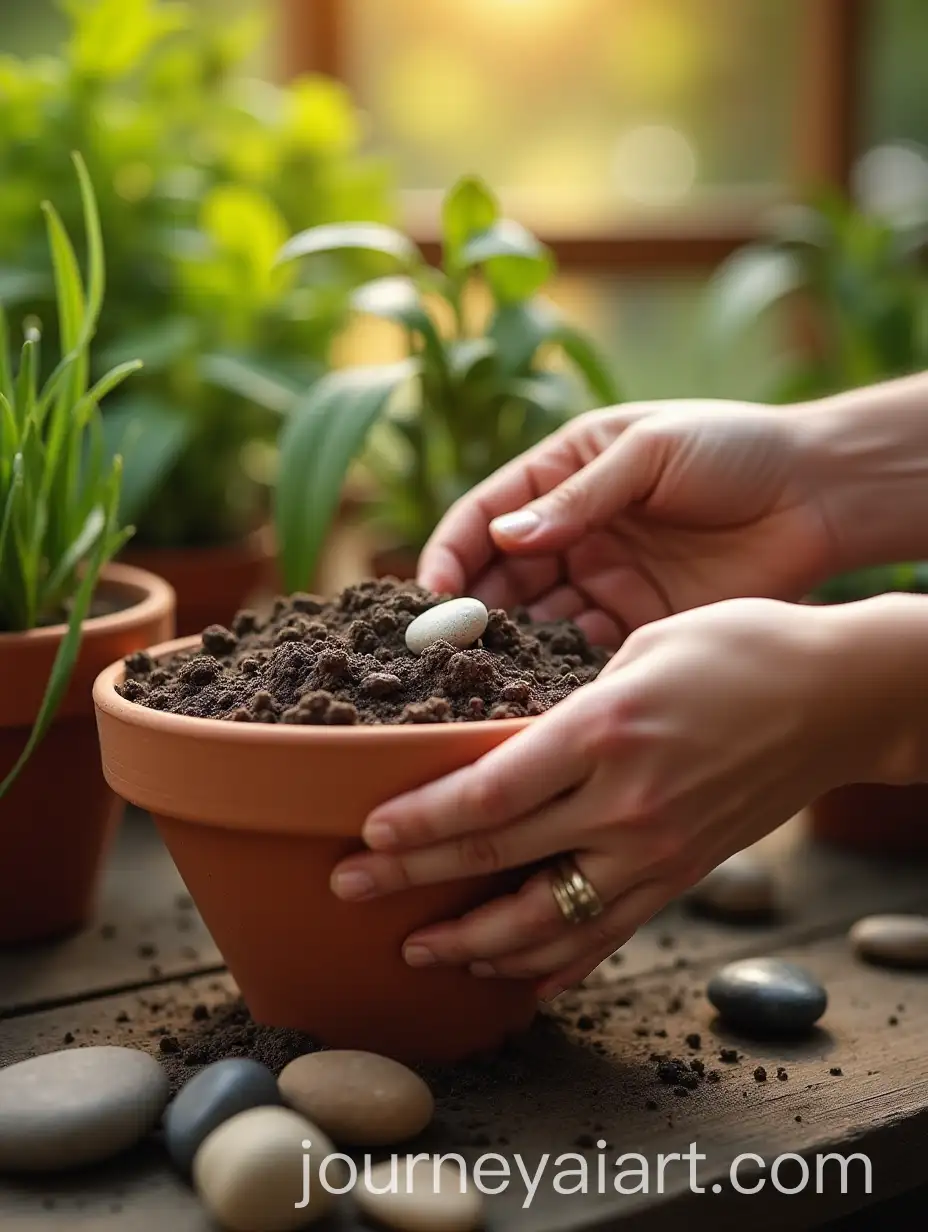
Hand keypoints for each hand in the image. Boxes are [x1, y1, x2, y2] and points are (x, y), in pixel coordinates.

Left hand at [330, 599, 879, 997]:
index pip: (489, 792)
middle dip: (411, 877)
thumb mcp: (641, 649)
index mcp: (604, 731)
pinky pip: (607, 935)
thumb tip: (504, 751)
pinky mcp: (683, 876)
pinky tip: (513, 975)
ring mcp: (657, 851)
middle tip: (347, 887)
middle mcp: (626, 802)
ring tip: (417, 948)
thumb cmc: (740, 649)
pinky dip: (554, 961)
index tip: (367, 833)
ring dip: (472, 940)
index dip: (419, 821)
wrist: (839, 696)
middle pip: (497, 854)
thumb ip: (570, 707)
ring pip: (547, 919)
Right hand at [418, 401, 839, 646]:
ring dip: (507, 648)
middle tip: (444, 652)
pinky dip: (558, 672)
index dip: (451, 553)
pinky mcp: (637, 623)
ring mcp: (602, 581)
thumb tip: (503, 538)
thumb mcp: (649, 453)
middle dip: (468, 612)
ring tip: (481, 678)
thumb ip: (578, 498)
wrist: (819, 494)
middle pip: (499, 578)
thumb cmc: (733, 448)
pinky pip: (584, 653)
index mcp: (562, 474)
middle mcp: (571, 533)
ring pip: (534, 622)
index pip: (485, 515)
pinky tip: (538, 692)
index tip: (428, 595)